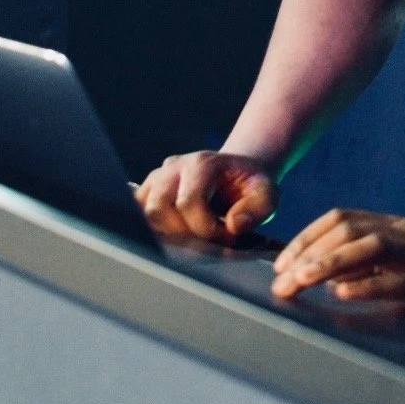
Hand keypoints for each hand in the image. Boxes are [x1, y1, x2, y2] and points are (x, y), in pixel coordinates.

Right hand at [135, 151, 277, 241]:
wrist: (238, 174)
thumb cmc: (250, 185)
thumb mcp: (267, 194)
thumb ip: (257, 209)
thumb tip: (233, 224)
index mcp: (203, 163)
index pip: (188, 202)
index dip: (205, 228)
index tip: (225, 236)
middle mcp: (174, 167)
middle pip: (158, 208)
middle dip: (182, 234)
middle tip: (206, 240)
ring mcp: (158, 178)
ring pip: (144, 213)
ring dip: (167, 234)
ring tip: (193, 238)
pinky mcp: (149, 191)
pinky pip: (137, 214)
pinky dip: (153, 230)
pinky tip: (177, 236)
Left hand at [270, 208, 404, 313]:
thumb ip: (374, 260)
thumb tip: (327, 273)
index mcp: (396, 225)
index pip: (341, 218)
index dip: (307, 237)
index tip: (281, 262)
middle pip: (348, 229)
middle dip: (307, 253)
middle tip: (279, 281)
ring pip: (369, 248)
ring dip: (329, 264)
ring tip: (300, 282)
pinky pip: (400, 282)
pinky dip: (369, 286)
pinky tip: (345, 294)